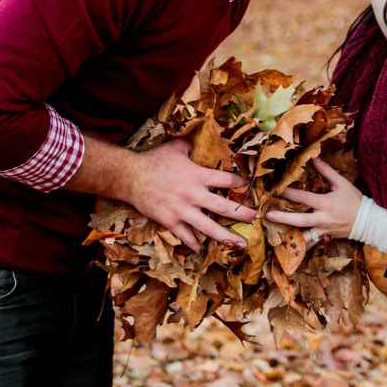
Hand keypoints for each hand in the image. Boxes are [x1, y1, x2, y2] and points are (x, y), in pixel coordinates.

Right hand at [126, 137, 256, 251]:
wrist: (131, 177)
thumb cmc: (155, 160)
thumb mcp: (176, 146)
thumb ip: (191, 145)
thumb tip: (200, 137)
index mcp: (198, 175)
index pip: (226, 180)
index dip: (240, 183)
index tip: (247, 187)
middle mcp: (194, 195)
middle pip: (223, 207)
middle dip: (241, 214)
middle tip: (255, 218)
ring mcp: (183, 211)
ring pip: (208, 227)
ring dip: (226, 237)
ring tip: (239, 244)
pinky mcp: (170, 222)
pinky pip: (186, 236)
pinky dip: (194, 243)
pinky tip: (201, 249)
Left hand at [266, 157, 363, 238]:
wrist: (367, 222)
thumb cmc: (354, 200)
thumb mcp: (342, 183)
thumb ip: (326, 171)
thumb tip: (314, 157)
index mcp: (326, 203)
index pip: (304, 198)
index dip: (289, 193)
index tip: (276, 188)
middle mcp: (322, 219)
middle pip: (299, 220)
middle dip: (283, 217)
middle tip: (268, 214)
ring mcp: (323, 230)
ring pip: (303, 234)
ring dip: (288, 232)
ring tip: (273, 229)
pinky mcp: (325, 237)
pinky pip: (310, 240)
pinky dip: (300, 242)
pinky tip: (289, 243)